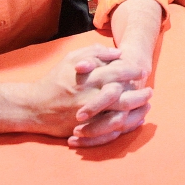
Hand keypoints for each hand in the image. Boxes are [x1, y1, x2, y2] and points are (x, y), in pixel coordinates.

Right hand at [29, 45, 149, 144]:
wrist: (34, 107)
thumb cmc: (55, 80)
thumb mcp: (71, 59)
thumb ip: (94, 53)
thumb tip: (117, 53)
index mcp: (88, 78)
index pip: (117, 73)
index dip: (132, 72)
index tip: (141, 71)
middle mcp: (90, 97)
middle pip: (123, 97)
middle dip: (140, 95)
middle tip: (150, 91)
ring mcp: (89, 116)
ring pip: (119, 116)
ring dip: (136, 111)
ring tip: (147, 106)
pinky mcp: (86, 130)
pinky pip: (110, 131)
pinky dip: (125, 126)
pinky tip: (134, 121)